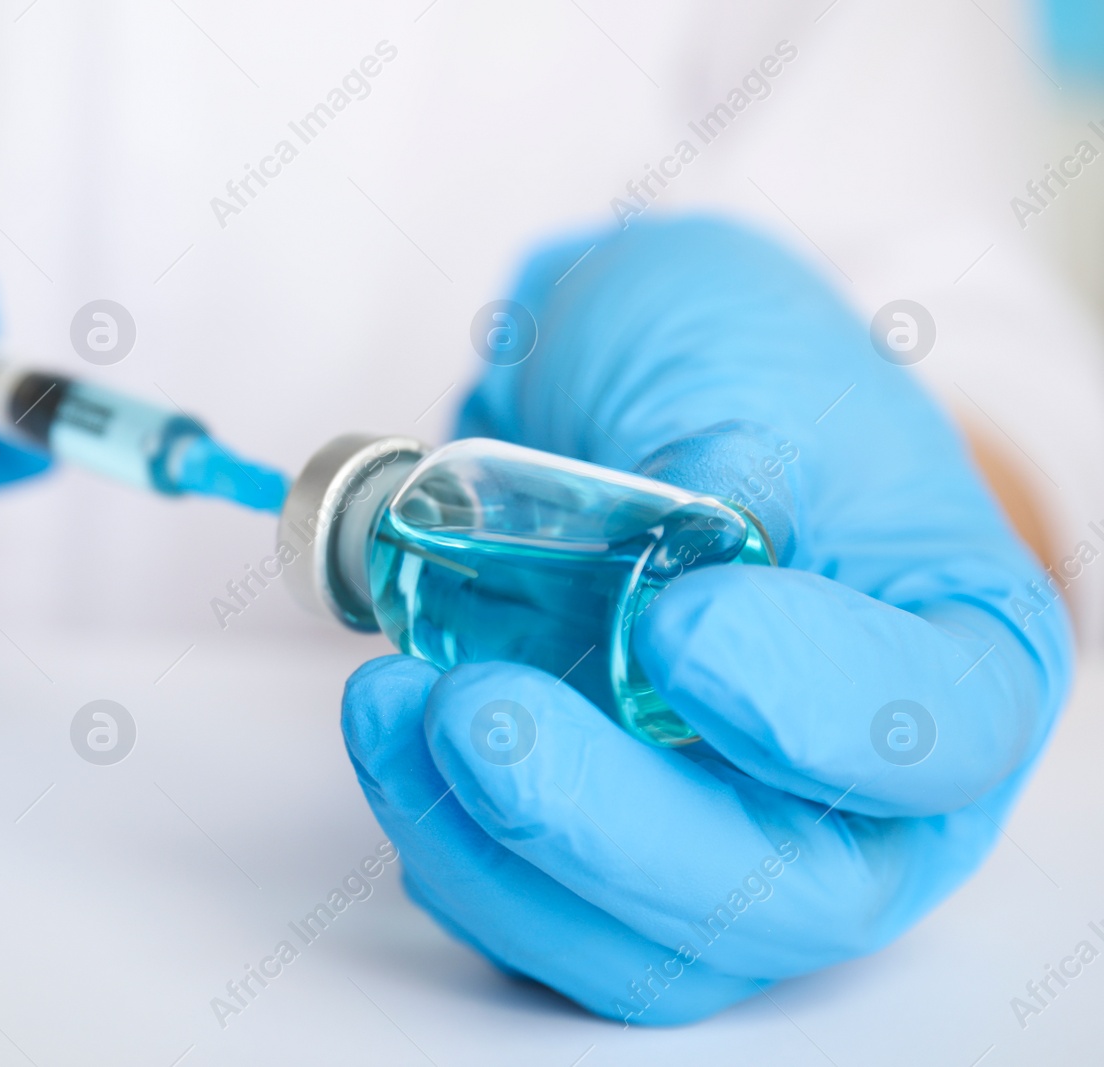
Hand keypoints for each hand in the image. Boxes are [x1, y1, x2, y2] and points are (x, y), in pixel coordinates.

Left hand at [341, 217, 1071, 1022]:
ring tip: (388, 707)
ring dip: (498, 850)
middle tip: (480, 716)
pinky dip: (451, 846)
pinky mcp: (608, 855)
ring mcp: (732, 838)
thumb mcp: (757, 376)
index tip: (674, 628)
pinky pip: (539, 914)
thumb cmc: (733, 375)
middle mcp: (861, 787)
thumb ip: (736, 467)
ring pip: (646, 944)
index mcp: (956, 657)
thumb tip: (686, 564)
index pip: (934, 738)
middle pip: (784, 892)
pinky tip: (391, 743)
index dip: (811, 709)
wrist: (635, 394)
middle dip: (611, 823)